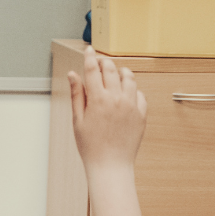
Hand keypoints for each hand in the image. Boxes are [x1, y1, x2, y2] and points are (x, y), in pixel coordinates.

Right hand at [67, 46, 146, 172]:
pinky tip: (127, 92)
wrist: (110, 165)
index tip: (89, 50)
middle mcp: (116, 99)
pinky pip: (140, 94)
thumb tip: (73, 75)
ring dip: (121, 72)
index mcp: (98, 99)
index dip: (90, 57)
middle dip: (104, 62)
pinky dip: (133, 89)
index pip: (92, 70)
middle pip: (111, 70)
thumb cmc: (91, 146)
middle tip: (100, 62)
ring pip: (129, 78)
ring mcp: (131, 105)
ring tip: (116, 74)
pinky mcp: (141, 114)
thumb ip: (77, 95)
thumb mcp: (78, 120)